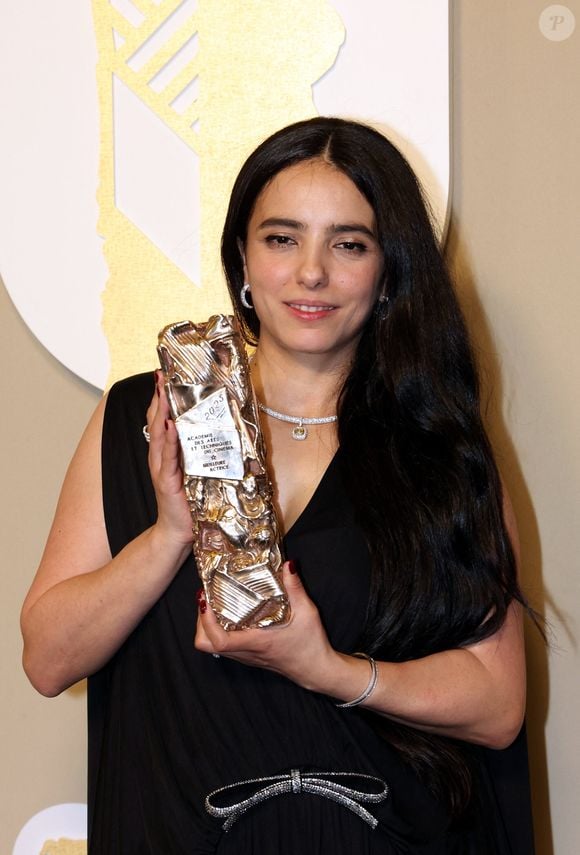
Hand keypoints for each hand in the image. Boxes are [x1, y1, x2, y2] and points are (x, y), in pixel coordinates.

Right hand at [146, 371, 192, 547]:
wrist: (178, 530)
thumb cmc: (188, 500)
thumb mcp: (195, 470)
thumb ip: (198, 451)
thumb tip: (213, 430)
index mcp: (167, 452)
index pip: (162, 419)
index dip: (162, 397)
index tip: (164, 376)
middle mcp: (160, 456)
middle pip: (157, 421)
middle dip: (158, 397)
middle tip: (161, 376)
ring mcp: (161, 468)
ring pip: (159, 435)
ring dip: (161, 413)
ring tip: (163, 393)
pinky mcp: (166, 481)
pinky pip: (167, 458)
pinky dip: (168, 441)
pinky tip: (169, 427)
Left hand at [194, 562, 337, 690]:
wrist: (316, 670)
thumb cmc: (311, 644)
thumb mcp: (307, 612)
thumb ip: (296, 588)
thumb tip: (288, 565)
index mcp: (255, 642)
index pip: (218, 640)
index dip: (205, 621)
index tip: (205, 599)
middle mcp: (245, 652)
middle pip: (206, 644)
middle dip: (201, 621)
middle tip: (208, 599)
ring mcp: (245, 656)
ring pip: (212, 646)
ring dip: (207, 625)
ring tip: (216, 602)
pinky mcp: (248, 656)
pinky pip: (223, 645)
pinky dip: (219, 629)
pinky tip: (231, 613)